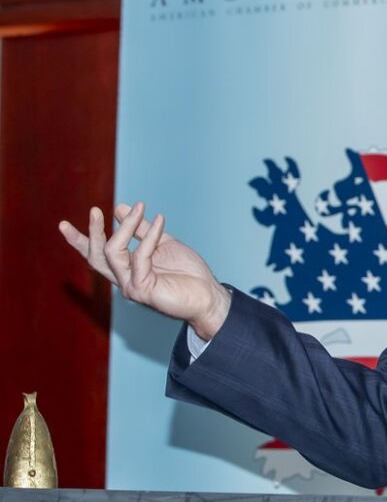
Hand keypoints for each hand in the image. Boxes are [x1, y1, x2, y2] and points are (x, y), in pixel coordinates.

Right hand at [59, 202, 231, 339]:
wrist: (208, 294)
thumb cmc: (187, 272)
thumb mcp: (163, 243)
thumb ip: (142, 230)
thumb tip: (120, 208)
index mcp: (127, 269)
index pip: (97, 255)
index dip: (80, 241)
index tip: (64, 225)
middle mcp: (124, 279)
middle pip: (96, 256)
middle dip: (92, 233)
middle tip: (95, 211)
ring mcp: (131, 285)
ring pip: (112, 252)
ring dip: (125, 226)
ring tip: (139, 207)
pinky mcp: (142, 290)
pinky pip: (140, 256)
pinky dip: (150, 236)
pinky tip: (161, 221)